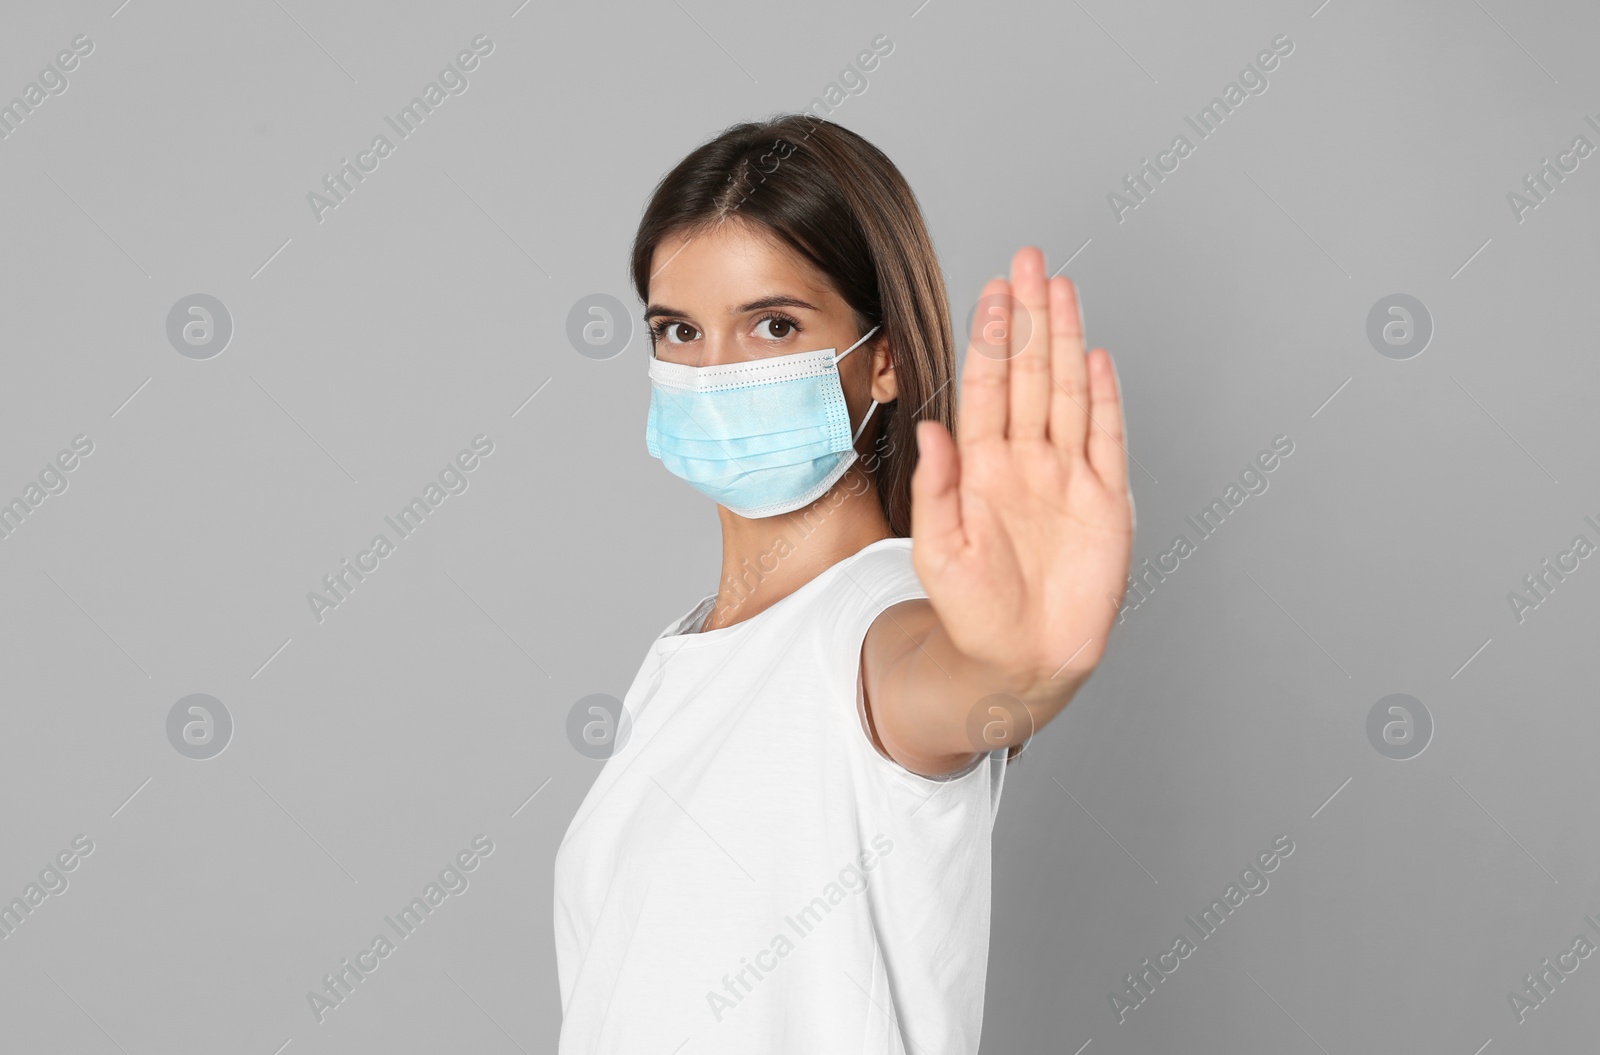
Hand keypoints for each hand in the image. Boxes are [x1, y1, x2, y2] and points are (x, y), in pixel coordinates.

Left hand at [910, 246, 1133, 699]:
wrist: (1020, 662)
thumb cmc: (972, 613)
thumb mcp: (938, 551)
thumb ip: (936, 488)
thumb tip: (931, 428)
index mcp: (981, 469)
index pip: (988, 387)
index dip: (993, 338)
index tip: (992, 290)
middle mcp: (1025, 462)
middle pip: (1030, 373)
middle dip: (1029, 316)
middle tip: (1027, 259)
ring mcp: (1067, 478)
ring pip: (1068, 392)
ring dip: (1065, 340)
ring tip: (1060, 288)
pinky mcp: (1104, 503)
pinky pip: (1106, 439)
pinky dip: (1105, 399)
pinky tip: (1097, 357)